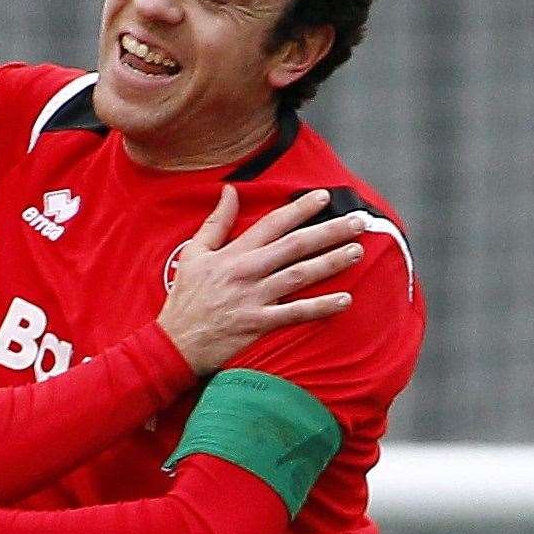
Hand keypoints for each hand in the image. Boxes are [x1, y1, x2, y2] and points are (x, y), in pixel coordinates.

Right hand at [157, 186, 363, 373]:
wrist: (174, 343)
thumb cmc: (185, 298)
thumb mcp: (193, 254)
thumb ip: (215, 222)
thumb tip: (229, 191)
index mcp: (232, 253)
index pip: (272, 224)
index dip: (300, 209)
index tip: (325, 196)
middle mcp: (247, 272)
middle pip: (295, 246)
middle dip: (329, 231)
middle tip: (359, 221)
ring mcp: (254, 298)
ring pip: (300, 275)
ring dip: (331, 262)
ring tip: (358, 251)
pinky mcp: (259, 324)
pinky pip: (296, 314)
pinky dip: (321, 307)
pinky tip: (345, 299)